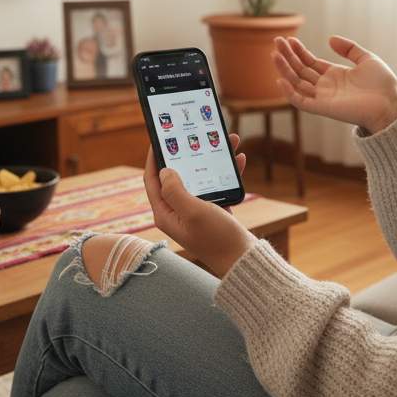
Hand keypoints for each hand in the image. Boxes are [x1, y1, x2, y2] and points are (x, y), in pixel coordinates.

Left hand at [142, 134, 255, 277]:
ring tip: (227, 141)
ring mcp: (195, 212)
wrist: (243, 261)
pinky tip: (238, 160)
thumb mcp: (193, 211)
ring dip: (212, 159)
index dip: (154, 158)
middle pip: (177, 175)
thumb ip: (175, 190)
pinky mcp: (212, 212)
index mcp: (165, 214)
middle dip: (189, 153)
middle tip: (196, 135)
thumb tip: (165, 170)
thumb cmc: (217, 239)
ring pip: (200, 177)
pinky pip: (216, 186)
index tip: (159, 138)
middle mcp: (177, 212)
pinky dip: (226, 173)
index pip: (152, 180)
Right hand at [272, 35, 396, 133]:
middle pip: (300, 70)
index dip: (298, 51)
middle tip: (277, 41)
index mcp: (334, 75)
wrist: (390, 104)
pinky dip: (289, 92)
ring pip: (296, 82)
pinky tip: (281, 78)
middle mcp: (325, 86)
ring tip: (275, 54)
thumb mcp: (367, 59)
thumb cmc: (383, 84)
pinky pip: (300, 101)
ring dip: (284, 69)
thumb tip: (330, 39)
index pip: (310, 62)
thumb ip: (349, 48)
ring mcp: (322, 97)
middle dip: (287, 56)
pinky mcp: (322, 108)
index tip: (289, 39)